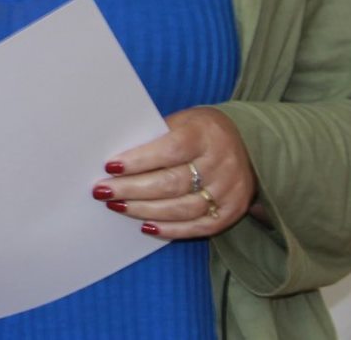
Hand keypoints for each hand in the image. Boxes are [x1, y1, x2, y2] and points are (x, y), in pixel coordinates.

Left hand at [93, 107, 257, 238]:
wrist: (248, 144)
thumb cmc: (199, 131)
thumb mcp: (181, 121)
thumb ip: (155, 137)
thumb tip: (116, 160)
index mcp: (205, 135)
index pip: (170, 150)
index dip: (139, 160)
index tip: (110, 166)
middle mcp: (221, 164)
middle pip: (172, 183)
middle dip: (133, 189)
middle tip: (103, 191)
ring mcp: (230, 190)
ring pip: (182, 208)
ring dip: (145, 210)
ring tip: (117, 206)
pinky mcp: (232, 211)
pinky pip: (199, 226)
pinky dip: (171, 229)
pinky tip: (146, 226)